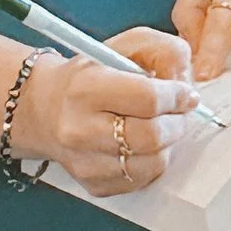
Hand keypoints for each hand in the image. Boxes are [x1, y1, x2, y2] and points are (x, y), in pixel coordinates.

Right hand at [23, 31, 197, 196]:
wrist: (43, 109)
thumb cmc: (89, 75)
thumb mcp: (123, 46)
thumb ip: (162, 51)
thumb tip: (187, 84)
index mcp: (85, 88)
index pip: (148, 99)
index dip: (177, 96)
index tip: (186, 94)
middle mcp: (80, 129)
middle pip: (152, 136)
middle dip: (177, 122)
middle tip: (178, 112)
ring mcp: (85, 162)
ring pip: (153, 163)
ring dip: (167, 144)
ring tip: (160, 126)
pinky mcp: (94, 185)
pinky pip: (142, 180)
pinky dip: (152, 162)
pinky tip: (142, 145)